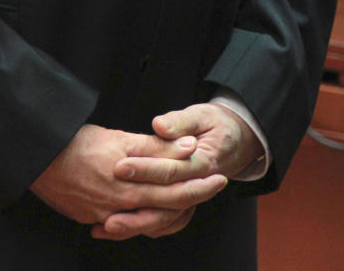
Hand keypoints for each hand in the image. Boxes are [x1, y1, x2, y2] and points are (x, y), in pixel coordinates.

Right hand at [30, 123, 226, 241]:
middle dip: (193, 197)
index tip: (219, 178)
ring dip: (169, 211)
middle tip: (215, 186)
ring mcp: (105, 216)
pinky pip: (124, 225)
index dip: (199, 185)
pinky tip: (151, 212)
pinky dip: (141, 219)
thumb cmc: (80, 143)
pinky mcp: (91, 218)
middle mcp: (120, 206)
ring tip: (188, 200)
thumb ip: (156, 147)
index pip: (174, 189)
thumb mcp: (121, 139)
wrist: (39, 157)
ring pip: (146, 221)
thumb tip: (189, 148)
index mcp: (130, 184)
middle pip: (165, 207)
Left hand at [99, 103, 263, 239]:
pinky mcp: (182, 204)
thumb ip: (180, 121)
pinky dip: (142, 227)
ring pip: (162, 219)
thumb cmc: (217, 124)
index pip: (170, 169)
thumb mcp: (202, 115)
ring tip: (105, 225)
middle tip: (105, 210)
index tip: (119, 166)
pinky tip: (119, 229)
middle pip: (163, 202)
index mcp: (202, 163)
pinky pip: (163, 223)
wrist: (237, 140)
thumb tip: (159, 125)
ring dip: (134, 225)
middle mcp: (195, 185)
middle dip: (132, 206)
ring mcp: (190, 198)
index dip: (144, 168)